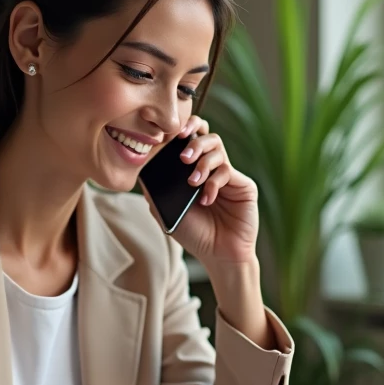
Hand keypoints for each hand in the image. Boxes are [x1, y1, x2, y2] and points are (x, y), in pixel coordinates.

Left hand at [142, 116, 257, 266]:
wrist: (218, 255)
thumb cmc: (195, 234)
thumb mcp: (166, 211)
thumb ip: (154, 189)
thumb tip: (140, 168)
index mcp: (195, 170)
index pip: (191, 139)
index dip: (184, 129)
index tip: (171, 135)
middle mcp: (213, 169)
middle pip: (207, 135)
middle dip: (193, 141)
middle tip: (183, 157)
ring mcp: (229, 176)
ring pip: (218, 148)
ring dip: (202, 162)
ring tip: (192, 182)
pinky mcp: (243, 185)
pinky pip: (227, 172)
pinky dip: (213, 183)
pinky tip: (207, 200)